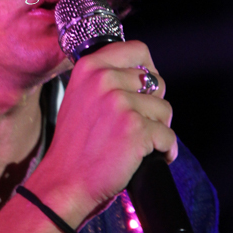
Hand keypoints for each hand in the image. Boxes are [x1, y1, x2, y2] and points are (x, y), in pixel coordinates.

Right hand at [28, 40, 175, 228]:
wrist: (64, 183)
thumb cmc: (74, 145)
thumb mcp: (79, 97)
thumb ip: (104, 79)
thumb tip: (143, 74)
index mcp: (89, 66)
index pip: (138, 50)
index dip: (148, 70)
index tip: (144, 89)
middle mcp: (103, 79)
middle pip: (157, 82)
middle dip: (153, 105)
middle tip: (136, 125)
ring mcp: (120, 103)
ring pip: (165, 110)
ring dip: (158, 130)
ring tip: (135, 144)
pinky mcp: (136, 129)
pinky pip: (168, 137)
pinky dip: (164, 152)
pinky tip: (147, 159)